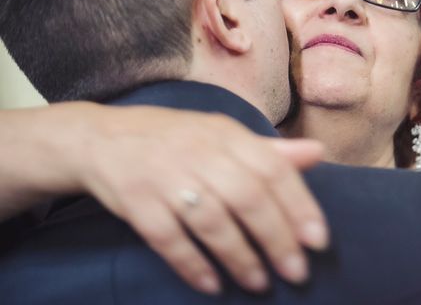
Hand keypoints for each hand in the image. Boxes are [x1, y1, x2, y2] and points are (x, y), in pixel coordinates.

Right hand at [67, 104, 327, 294]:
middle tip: (297, 272)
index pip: (272, 169)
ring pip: (211, 220)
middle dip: (276, 238)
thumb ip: (268, 150)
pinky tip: (211, 285)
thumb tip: (318, 153)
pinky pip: (167, 238)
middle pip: (246, 197)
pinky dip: (191, 264)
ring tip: (259, 283)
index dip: (299, 205)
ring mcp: (165, 176)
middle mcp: (198, 152)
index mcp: (226, 134)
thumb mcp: (221, 134)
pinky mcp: (136, 201)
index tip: (318, 240)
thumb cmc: (175, 139)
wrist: (102, 137)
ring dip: (239, 256)